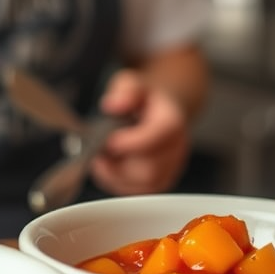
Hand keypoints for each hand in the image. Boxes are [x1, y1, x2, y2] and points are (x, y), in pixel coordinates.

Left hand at [88, 69, 189, 195]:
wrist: (158, 110)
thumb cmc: (143, 98)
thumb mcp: (131, 82)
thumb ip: (125, 91)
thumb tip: (113, 105)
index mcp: (172, 121)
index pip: (157, 138)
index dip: (131, 143)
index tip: (108, 142)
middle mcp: (177, 148)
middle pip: (150, 169)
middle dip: (119, 165)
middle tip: (97, 154)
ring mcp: (171, 168)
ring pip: (144, 185)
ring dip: (116, 176)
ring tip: (100, 161)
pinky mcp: (161, 181)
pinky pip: (140, 191)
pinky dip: (119, 184)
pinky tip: (107, 169)